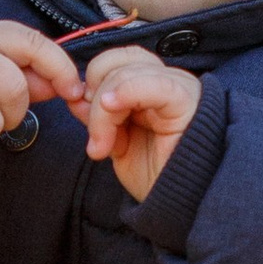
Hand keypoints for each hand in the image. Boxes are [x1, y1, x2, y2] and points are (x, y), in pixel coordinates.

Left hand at [77, 43, 201, 200]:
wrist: (181, 203)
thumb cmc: (155, 175)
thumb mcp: (116, 142)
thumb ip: (99, 117)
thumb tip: (76, 97)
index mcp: (149, 86)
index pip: (116, 60)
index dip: (93, 79)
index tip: (79, 111)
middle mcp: (165, 80)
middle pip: (119, 63)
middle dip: (94, 96)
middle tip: (94, 137)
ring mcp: (178, 87)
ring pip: (127, 74)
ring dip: (104, 113)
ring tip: (103, 147)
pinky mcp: (186, 101)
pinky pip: (154, 84)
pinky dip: (127, 91)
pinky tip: (111, 107)